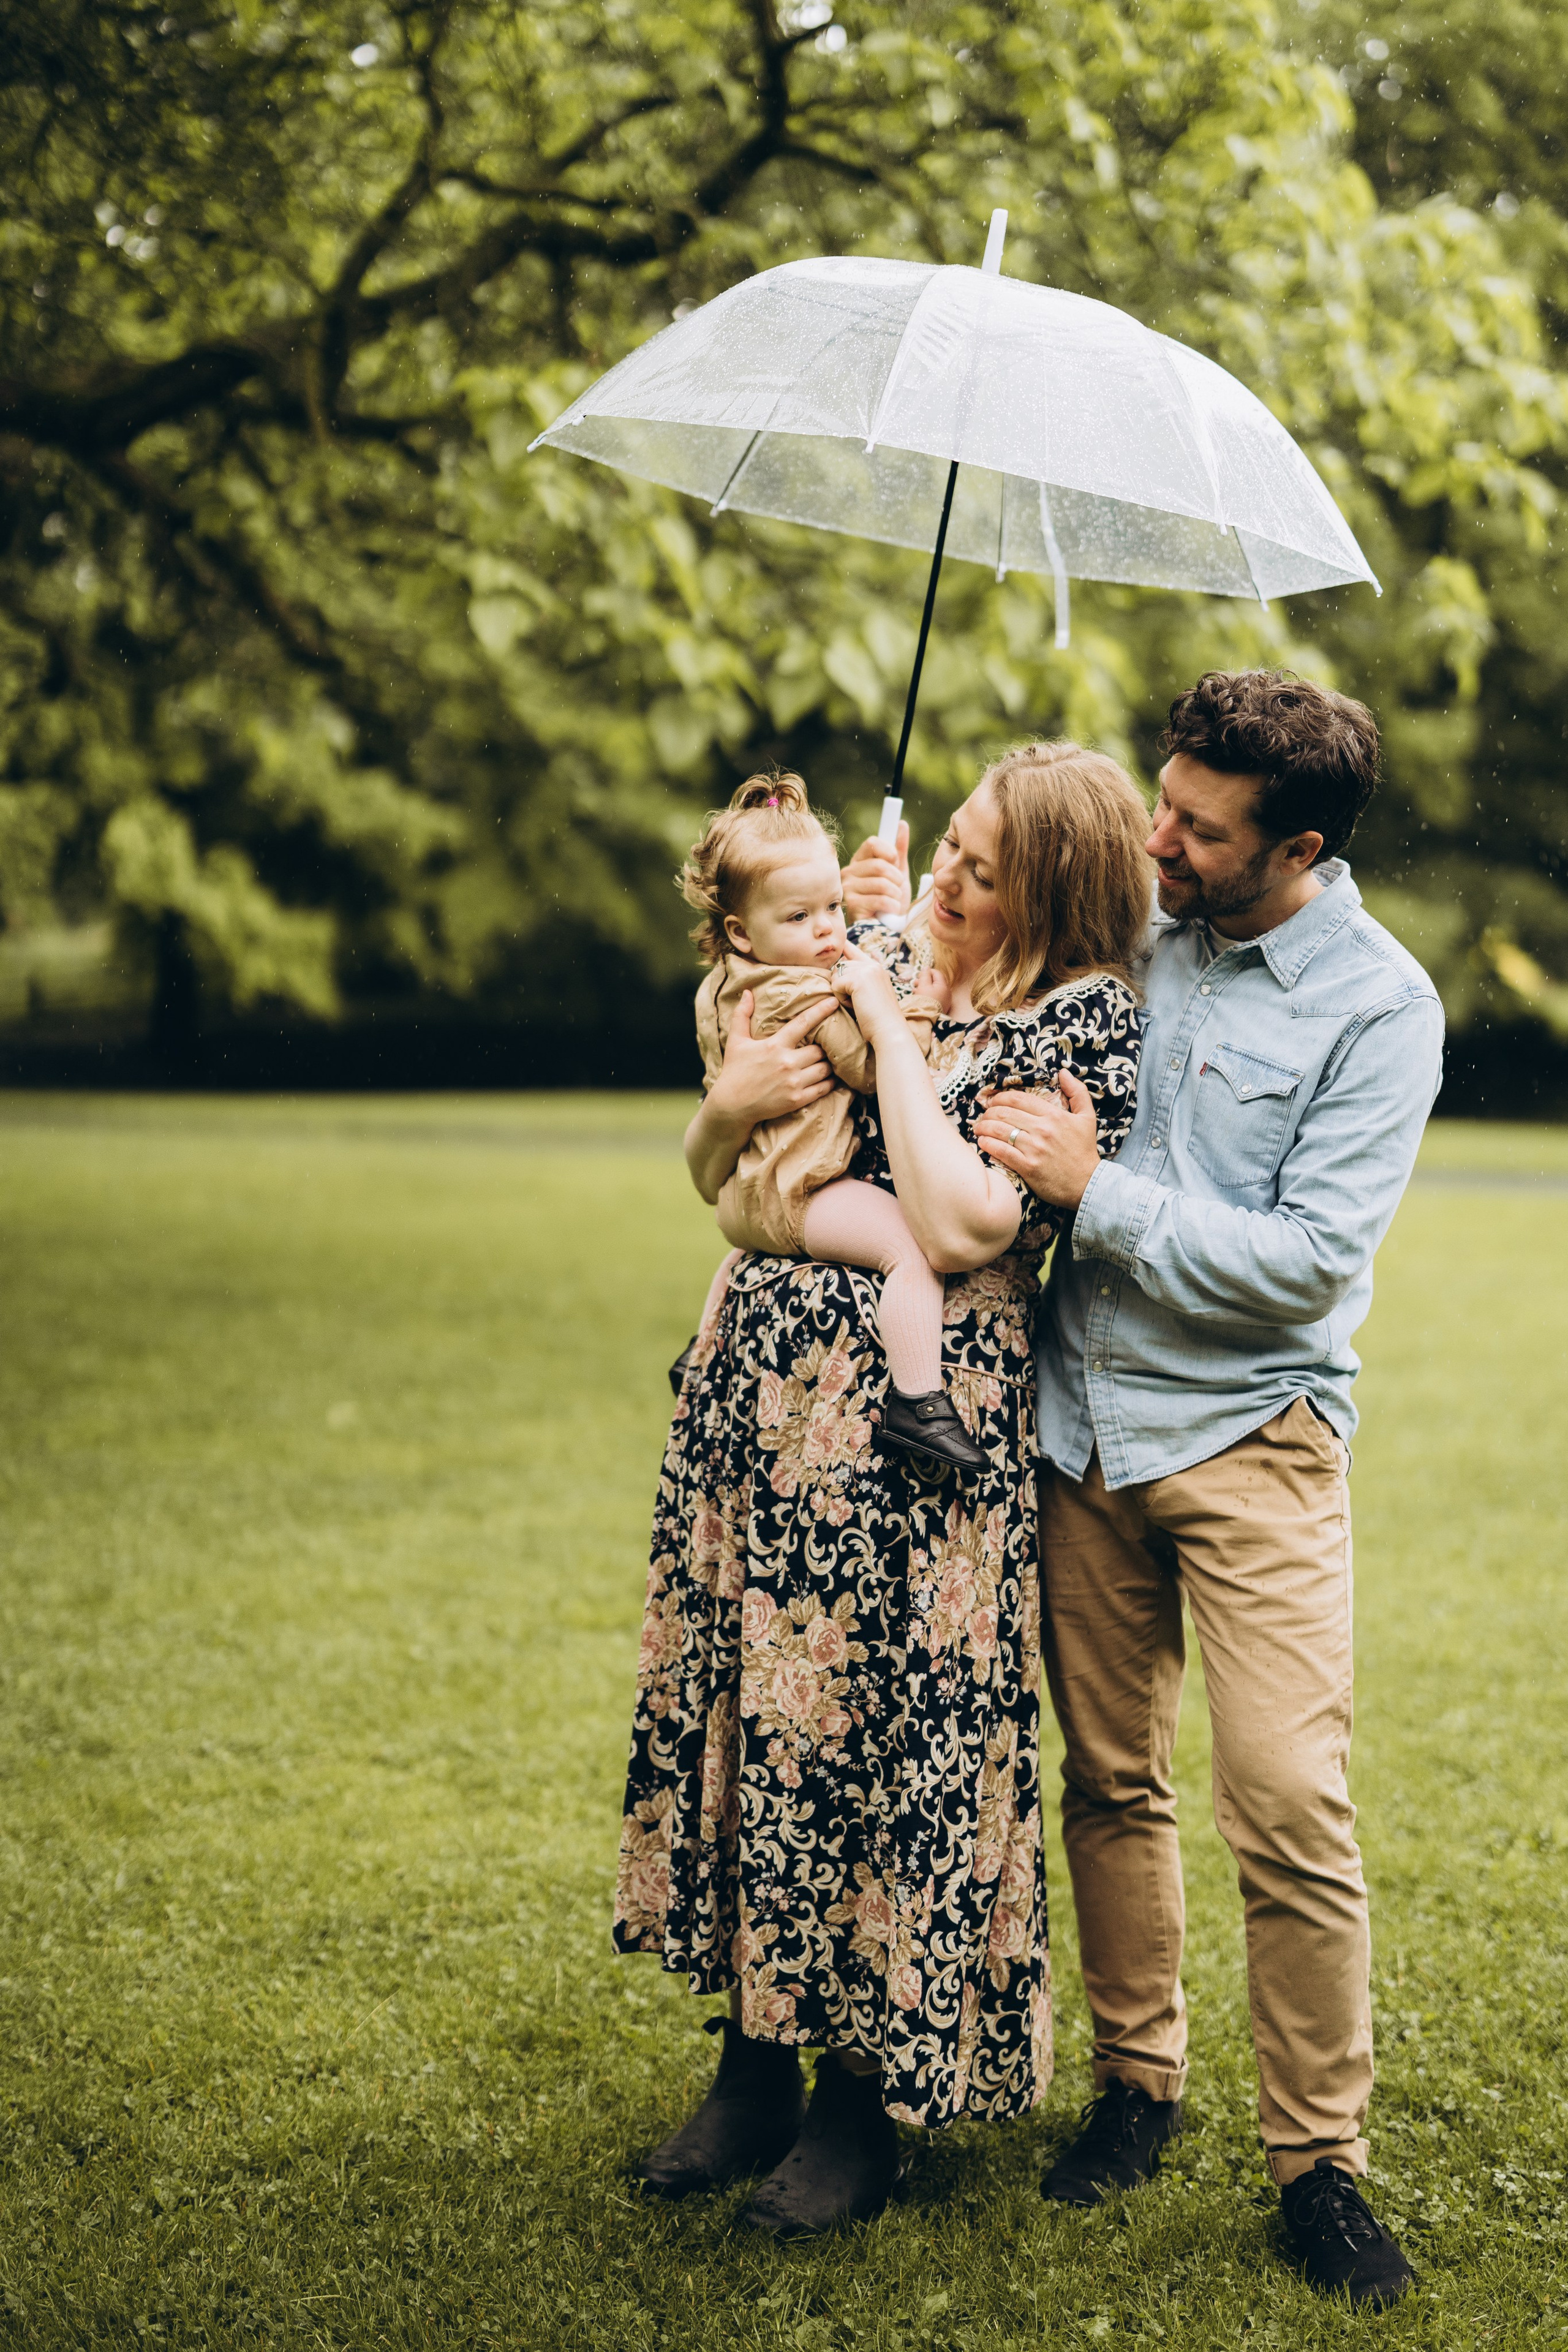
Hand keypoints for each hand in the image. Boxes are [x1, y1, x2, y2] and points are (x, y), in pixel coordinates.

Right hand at [709, 989, 835, 1126]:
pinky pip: (823, 1088)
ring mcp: (793, 1082)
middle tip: (829, 1044)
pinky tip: (832, 1079)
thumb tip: (746, 992)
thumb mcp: (735, 1041)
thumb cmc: (734, 1071)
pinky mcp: (797, 1099)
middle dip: (826, 1046)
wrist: (731, 1105)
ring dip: (830, 1064)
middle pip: (820, 1049)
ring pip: (825, 1068)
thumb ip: (741, 1015)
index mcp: (774, 1045)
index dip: (821, 1010)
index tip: (834, 1002)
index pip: (803, 1023)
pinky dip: (830, 1083)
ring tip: (831, 1060)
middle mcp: (787, 1062)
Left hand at [830, 942, 903, 1039]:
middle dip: (841, 985)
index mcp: (877, 968)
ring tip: (858, 1004)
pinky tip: (856, 1006)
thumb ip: (858, 980)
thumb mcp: (869, 994)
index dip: (844, 948)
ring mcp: (867, 969)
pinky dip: (841, 999)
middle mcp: (873, 965)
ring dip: (841, 992)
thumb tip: (836, 970)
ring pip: (836, 975)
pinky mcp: (858, 978)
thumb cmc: (878, 1020)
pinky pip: (835, 985)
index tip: (841, 943)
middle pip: (839, 966)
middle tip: (858, 1002)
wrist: (889, 1031)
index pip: (853, 950)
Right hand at [842, 822, 910, 922]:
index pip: (872, 843)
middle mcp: (849, 872)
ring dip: (895, 894)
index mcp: (859, 861)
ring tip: (894, 901)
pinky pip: (880, 899)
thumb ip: (899, 849)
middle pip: (879, 864)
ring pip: (881, 883)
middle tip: (898, 888)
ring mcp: (848, 888)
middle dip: (896, 878)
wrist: (886, 927)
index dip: (889, 852)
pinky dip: (892, 906)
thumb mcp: (898, 872)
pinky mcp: (851, 905)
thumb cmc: (891, 899)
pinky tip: (891, 910)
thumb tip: (901, 824)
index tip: (895, 862)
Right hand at [912, 964, 950, 1013]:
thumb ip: (925, 975)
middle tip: (916, 982)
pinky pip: (934, 997)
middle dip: (925, 980)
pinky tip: (919, 996)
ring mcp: (945, 1000)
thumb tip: (927, 967)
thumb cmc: (925, 1000)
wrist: (926, 1018)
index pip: (937, 973)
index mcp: (943, 986)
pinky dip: (927, 995)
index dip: (928, 972)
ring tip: (915, 990)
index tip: (919, 975)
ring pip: (934, 990)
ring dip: (924, 988)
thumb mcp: (923, 985)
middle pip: (936, 982)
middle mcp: (947, 992)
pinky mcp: (941, 1007)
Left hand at [974, 1073, 1102, 1209]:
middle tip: (984, 1115)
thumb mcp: (1087, 1117)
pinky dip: (987, 1144)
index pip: (1019, 1099)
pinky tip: (982, 1142)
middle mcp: (1042, 1129)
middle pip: (1005, 1113)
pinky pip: (1001, 1151)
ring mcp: (1034, 1148)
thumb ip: (1077, 1092)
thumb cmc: (1085, 1150)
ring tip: (978, 1128)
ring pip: (1000, 1130)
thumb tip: (1063, 1072)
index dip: (1001, 1097)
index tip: (993, 1101)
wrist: (1088, 1184)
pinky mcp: (1027, 1167)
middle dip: (988, 1111)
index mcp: (1054, 1115)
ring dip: (984, 1126)